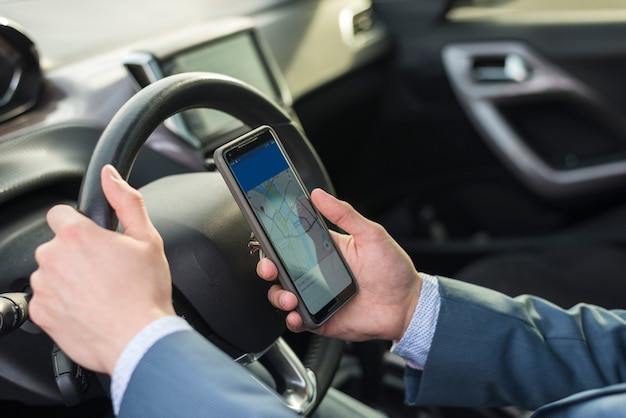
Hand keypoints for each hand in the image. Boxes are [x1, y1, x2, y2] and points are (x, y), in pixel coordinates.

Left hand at [29, 165, 175, 374]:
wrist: (139, 340)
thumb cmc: (146, 292)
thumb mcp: (148, 239)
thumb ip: (126, 201)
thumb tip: (109, 175)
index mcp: (77, 235)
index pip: (60, 214)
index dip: (81, 225)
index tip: (95, 240)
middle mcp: (53, 258)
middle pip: (56, 245)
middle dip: (76, 254)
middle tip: (106, 270)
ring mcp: (43, 287)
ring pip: (51, 272)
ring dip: (68, 278)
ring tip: (99, 292)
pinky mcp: (40, 313)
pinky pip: (46, 299)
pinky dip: (63, 302)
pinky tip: (89, 308)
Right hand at [257, 188, 422, 341]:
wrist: (407, 306)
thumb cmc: (393, 269)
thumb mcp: (371, 234)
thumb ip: (345, 214)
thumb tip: (319, 194)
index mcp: (325, 250)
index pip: (291, 242)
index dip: (274, 240)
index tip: (265, 236)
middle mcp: (316, 273)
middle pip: (280, 269)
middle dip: (267, 268)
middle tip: (270, 268)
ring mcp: (317, 297)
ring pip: (283, 294)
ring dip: (278, 295)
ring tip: (289, 297)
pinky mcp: (321, 319)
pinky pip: (298, 320)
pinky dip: (291, 320)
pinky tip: (296, 315)